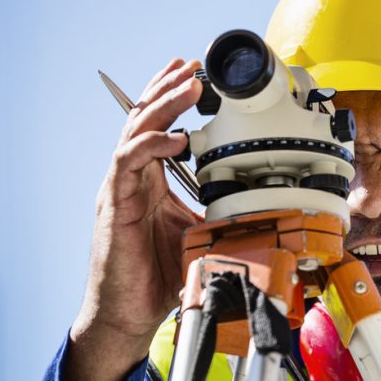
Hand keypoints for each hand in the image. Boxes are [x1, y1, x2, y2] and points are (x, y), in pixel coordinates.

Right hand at [65, 58, 203, 380]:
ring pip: (136, 131)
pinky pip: (127, 162)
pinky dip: (151, 144)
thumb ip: (223, 213)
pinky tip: (174, 137)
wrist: (129, 315)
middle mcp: (134, 179)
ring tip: (187, 83)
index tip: (196, 74)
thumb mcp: (203, 236)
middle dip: (168, 87)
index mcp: (152, 182)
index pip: (158, 127)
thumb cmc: (162, 278)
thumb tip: (264, 204)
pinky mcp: (115, 206)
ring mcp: (121, 190)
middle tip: (191, 65)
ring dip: (162, 104)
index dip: (173, 99)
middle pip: (144, 119)